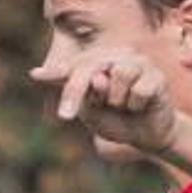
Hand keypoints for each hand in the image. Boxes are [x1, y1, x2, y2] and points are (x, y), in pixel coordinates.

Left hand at [51, 47, 180, 160]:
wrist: (147, 135)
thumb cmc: (116, 120)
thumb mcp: (92, 113)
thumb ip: (88, 97)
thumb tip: (98, 78)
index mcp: (96, 63)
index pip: (73, 67)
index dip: (55, 72)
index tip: (35, 76)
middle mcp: (116, 56)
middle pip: (90, 66)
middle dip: (75, 91)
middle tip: (65, 116)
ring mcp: (138, 63)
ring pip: (119, 76)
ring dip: (117, 100)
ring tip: (123, 105)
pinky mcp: (156, 76)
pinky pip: (139, 90)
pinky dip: (136, 105)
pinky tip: (141, 107)